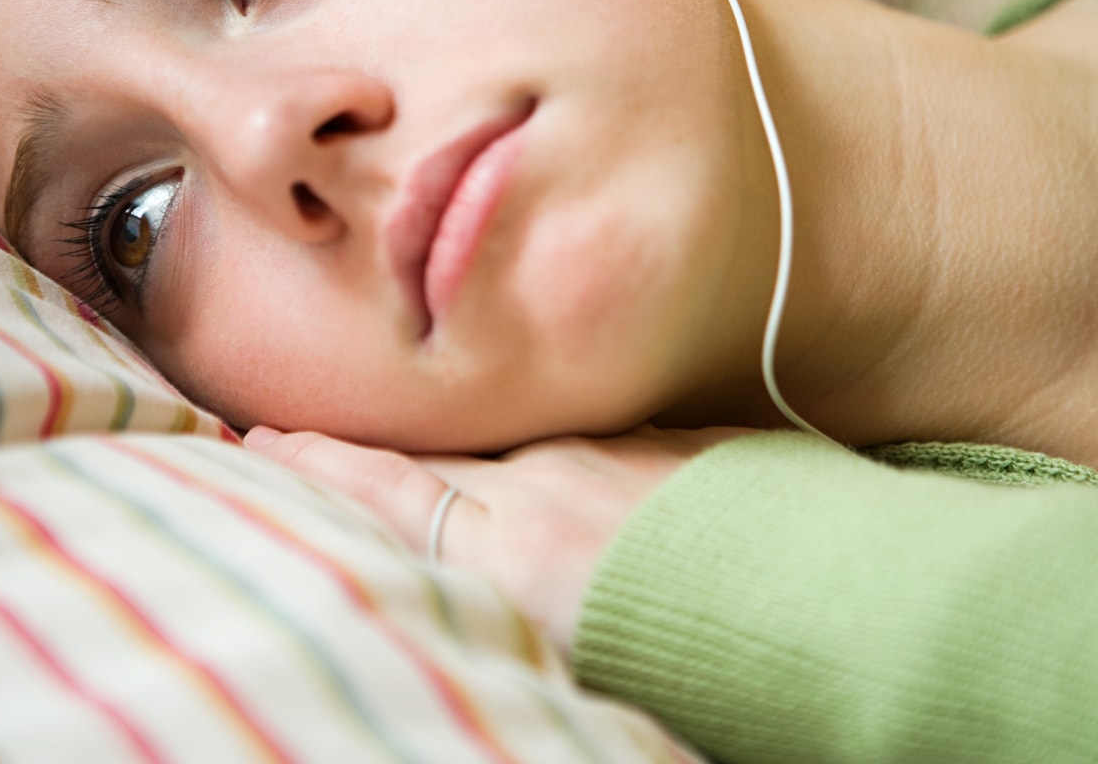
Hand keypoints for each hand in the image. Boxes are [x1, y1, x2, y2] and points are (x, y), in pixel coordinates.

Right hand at [242, 423, 752, 654]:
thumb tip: (461, 599)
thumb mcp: (570, 654)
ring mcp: (614, 452)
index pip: (389, 494)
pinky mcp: (675, 440)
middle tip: (293, 434)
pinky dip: (559, 454)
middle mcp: (549, 482)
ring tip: (430, 462)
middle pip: (435, 461)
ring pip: (513, 447)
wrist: (833, 608)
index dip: (320, 467)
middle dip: (364, 451)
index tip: (264, 438)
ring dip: (467, 457)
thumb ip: (509, 609)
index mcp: (512, 548)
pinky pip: (592, 439)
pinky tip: (561, 467)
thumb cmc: (702, 663)